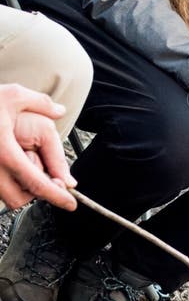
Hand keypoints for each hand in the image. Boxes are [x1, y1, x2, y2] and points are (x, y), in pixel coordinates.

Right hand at [0, 84, 76, 210]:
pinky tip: (9, 165)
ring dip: (18, 189)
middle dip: (34, 194)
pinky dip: (4, 182)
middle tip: (46, 178)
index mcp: (5, 153)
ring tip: (26, 169)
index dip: (57, 196)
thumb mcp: (13, 95)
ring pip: (3, 196)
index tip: (71, 204)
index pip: (37, 183)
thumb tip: (60, 111)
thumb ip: (41, 103)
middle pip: (19, 199)